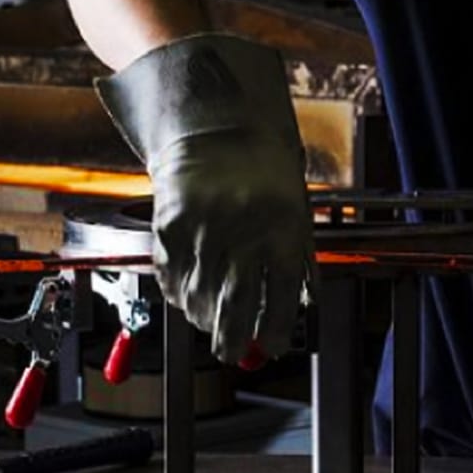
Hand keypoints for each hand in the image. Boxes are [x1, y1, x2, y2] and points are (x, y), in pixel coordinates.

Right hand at [96, 34, 312, 361]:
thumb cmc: (263, 166)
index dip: (276, 329)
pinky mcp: (170, 223)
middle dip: (234, 338)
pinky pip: (171, 275)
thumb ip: (298, 256)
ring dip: (204, 318)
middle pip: (237, 305)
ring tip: (209, 324)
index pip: (282, 296)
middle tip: (232, 352)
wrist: (216, 121)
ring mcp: (204, 227)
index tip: (272, 347)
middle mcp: (244, 228)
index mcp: (283, 225)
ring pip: (200, 296)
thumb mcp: (294, 206)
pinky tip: (187, 298)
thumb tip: (302, 305)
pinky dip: (178, 294)